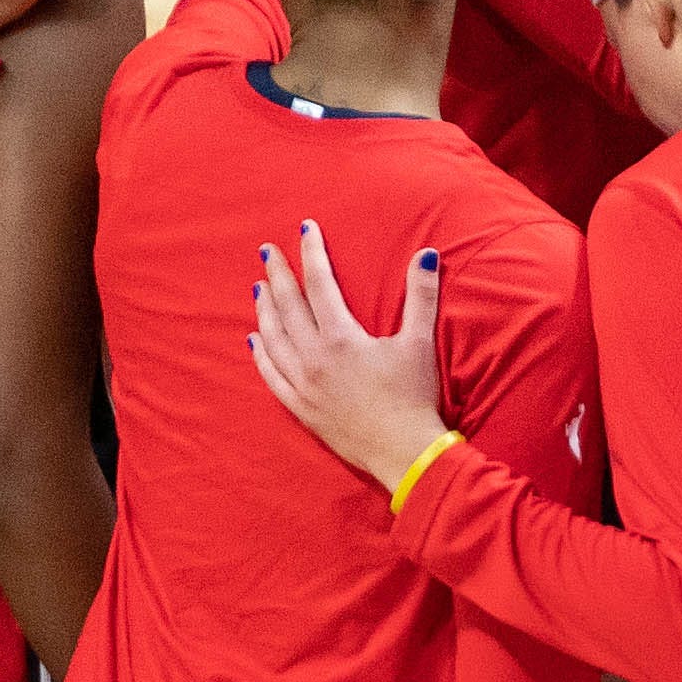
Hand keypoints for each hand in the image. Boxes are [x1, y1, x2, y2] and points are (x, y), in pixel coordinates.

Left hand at [248, 222, 448, 492]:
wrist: (404, 452)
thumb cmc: (414, 398)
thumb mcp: (419, 342)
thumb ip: (421, 295)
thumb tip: (428, 255)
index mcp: (341, 337)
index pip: (319, 283)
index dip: (311, 252)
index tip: (304, 229)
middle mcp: (314, 358)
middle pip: (289, 307)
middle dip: (278, 275)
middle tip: (267, 251)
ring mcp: (303, 385)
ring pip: (274, 338)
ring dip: (265, 310)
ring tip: (259, 288)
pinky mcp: (301, 408)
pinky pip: (271, 376)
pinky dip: (261, 354)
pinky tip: (254, 340)